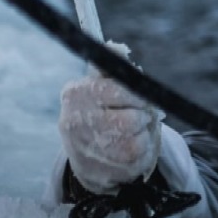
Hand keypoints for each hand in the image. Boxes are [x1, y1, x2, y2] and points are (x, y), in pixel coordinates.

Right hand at [59, 55, 161, 193]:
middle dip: (143, 117)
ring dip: (144, 135)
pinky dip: (142, 151)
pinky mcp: (98, 170)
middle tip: (138, 116)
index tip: (141, 99)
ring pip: (136, 141)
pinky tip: (130, 147)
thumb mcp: (105, 82)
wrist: (87, 151)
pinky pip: (136, 158)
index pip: (120, 91)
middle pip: (131, 120)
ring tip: (133, 132)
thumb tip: (117, 47)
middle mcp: (73, 121)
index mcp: (75, 93)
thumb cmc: (102, 108)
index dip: (139, 96)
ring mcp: (83, 148)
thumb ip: (114, 65)